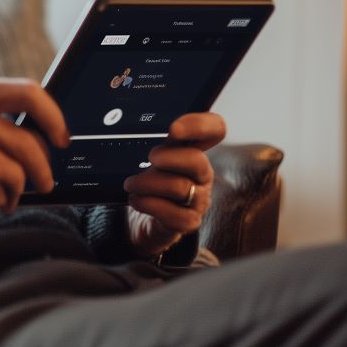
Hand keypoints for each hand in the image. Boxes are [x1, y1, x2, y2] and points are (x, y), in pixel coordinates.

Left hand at [123, 112, 225, 255]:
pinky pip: (173, 214)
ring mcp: (199, 200)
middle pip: (198, 161)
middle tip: (149, 159)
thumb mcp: (153, 158)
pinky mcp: (189, 222)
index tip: (174, 129)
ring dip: (147, 183)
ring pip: (179, 187)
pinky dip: (148, 204)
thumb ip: (156, 141)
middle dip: (169, 157)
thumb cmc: (150, 182)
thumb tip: (136, 124)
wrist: (144, 218)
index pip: (215, 129)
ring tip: (130, 184)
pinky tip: (136, 200)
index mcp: (195, 150)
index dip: (200, 125)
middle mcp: (202, 174)